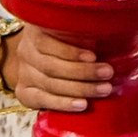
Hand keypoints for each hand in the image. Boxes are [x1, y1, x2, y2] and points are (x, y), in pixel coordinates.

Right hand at [0, 23, 114, 113]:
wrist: (39, 61)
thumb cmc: (66, 42)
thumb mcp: (69, 32)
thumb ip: (83, 33)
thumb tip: (114, 36)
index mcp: (36, 31)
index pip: (47, 42)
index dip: (70, 51)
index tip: (94, 56)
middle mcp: (25, 51)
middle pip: (51, 66)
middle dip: (82, 72)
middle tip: (108, 73)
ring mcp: (23, 73)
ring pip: (50, 84)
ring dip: (80, 89)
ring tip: (104, 89)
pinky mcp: (24, 92)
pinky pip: (42, 100)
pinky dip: (63, 103)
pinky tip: (82, 105)